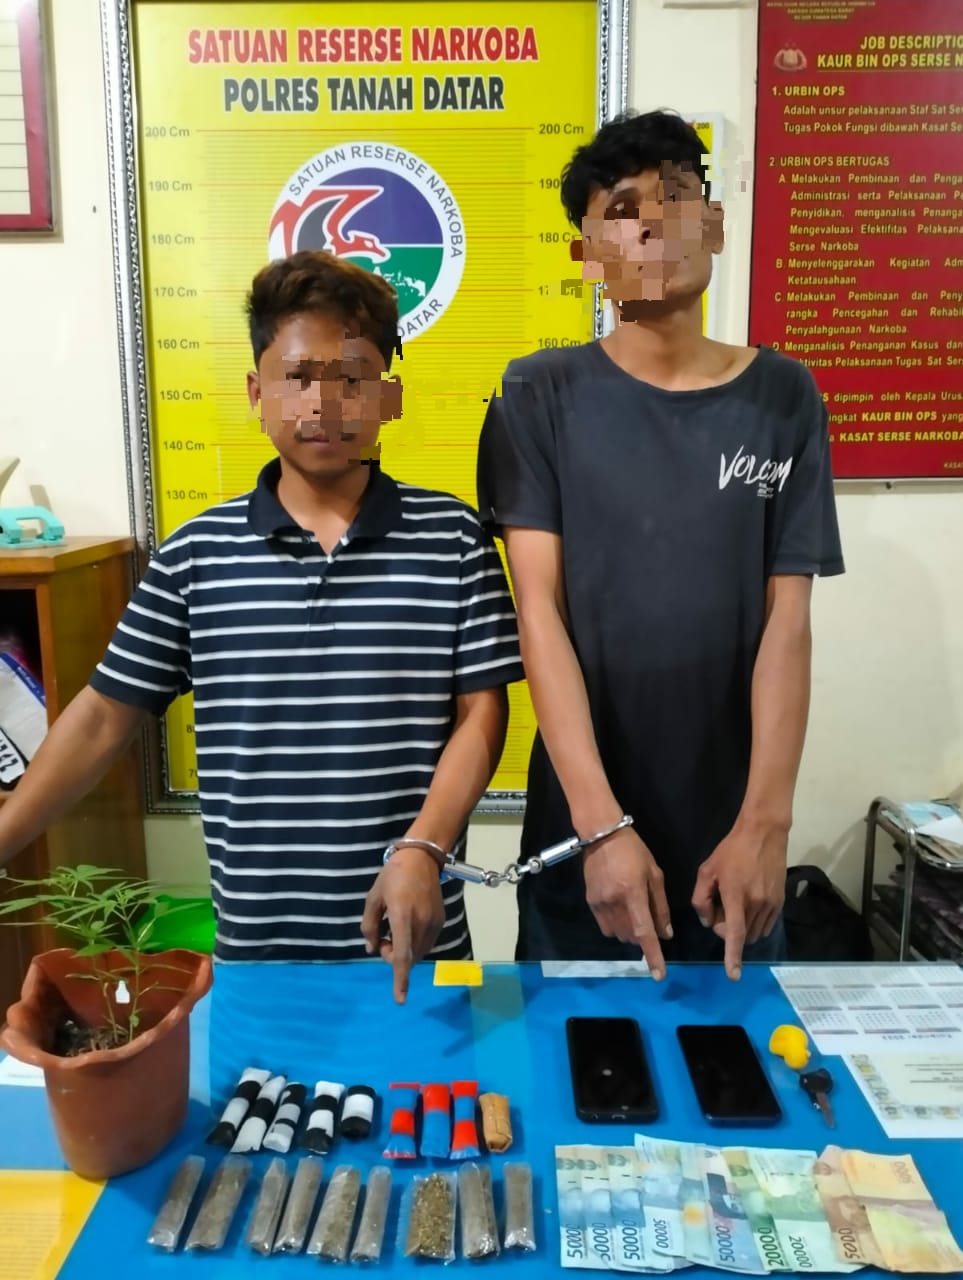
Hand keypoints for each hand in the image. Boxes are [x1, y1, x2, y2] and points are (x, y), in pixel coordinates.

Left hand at [361, 850, 445, 1003]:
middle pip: (409, 957)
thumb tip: (372, 950)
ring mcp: (434, 923)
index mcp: (402, 916)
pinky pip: (426, 942)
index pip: (401, 954)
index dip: (400, 979)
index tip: (400, 999)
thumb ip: (370, 926)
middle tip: (382, 939)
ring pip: (418, 952)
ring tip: (393, 932)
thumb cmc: (393, 876)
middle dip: (393, 957)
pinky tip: (407, 928)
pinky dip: (414, 944)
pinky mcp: (441, 921)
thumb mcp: (374, 898)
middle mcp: (421, 923)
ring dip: (404, 952)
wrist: (421, 859)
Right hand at [582, 828, 671, 978]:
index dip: (653, 956)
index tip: (659, 976)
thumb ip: (660, 906)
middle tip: (649, 920)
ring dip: (630, 933)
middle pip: (631, 936)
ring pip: (618, 935)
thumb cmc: (634, 851)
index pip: (645, 932)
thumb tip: (665, 934)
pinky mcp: (590, 903)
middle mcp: (614, 903)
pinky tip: (620, 912)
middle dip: (643, 937)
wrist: (601, 836)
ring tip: (633, 914)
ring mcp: (599, 904)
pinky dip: (617, 927)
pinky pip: (605, 927)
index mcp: (633, 893)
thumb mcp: (655, 874)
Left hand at [691, 820, 787, 979]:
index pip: (734, 932)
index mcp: (735, 895)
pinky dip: (754, 923)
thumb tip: (709, 922)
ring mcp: (771, 904)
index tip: (733, 975)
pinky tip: (748, 905)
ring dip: (741, 927)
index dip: (733, 956)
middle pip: (741, 935)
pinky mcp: (780, 902)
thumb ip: (701, 900)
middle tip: (720, 908)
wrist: (763, 834)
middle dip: (727, 930)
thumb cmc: (731, 851)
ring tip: (735, 903)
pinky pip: (765, 925)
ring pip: (753, 932)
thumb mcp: (707, 870)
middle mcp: (756, 903)